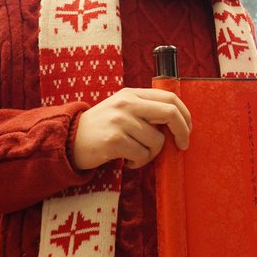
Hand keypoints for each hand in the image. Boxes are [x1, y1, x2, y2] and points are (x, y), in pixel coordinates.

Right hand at [71, 87, 192, 170]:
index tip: (187, 131)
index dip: (185, 116)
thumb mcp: (123, 110)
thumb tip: (179, 123)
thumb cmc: (102, 128)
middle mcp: (127, 103)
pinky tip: (127, 161)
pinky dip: (139, 163)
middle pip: (170, 114)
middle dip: (182, 133)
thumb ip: (146, 110)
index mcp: (132, 93)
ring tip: (136, 155)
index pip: (170, 98)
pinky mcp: (114, 140)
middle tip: (182, 146)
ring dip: (151, 155)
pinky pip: (142, 155)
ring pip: (157, 141)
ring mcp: (120, 120)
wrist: (69, 140)